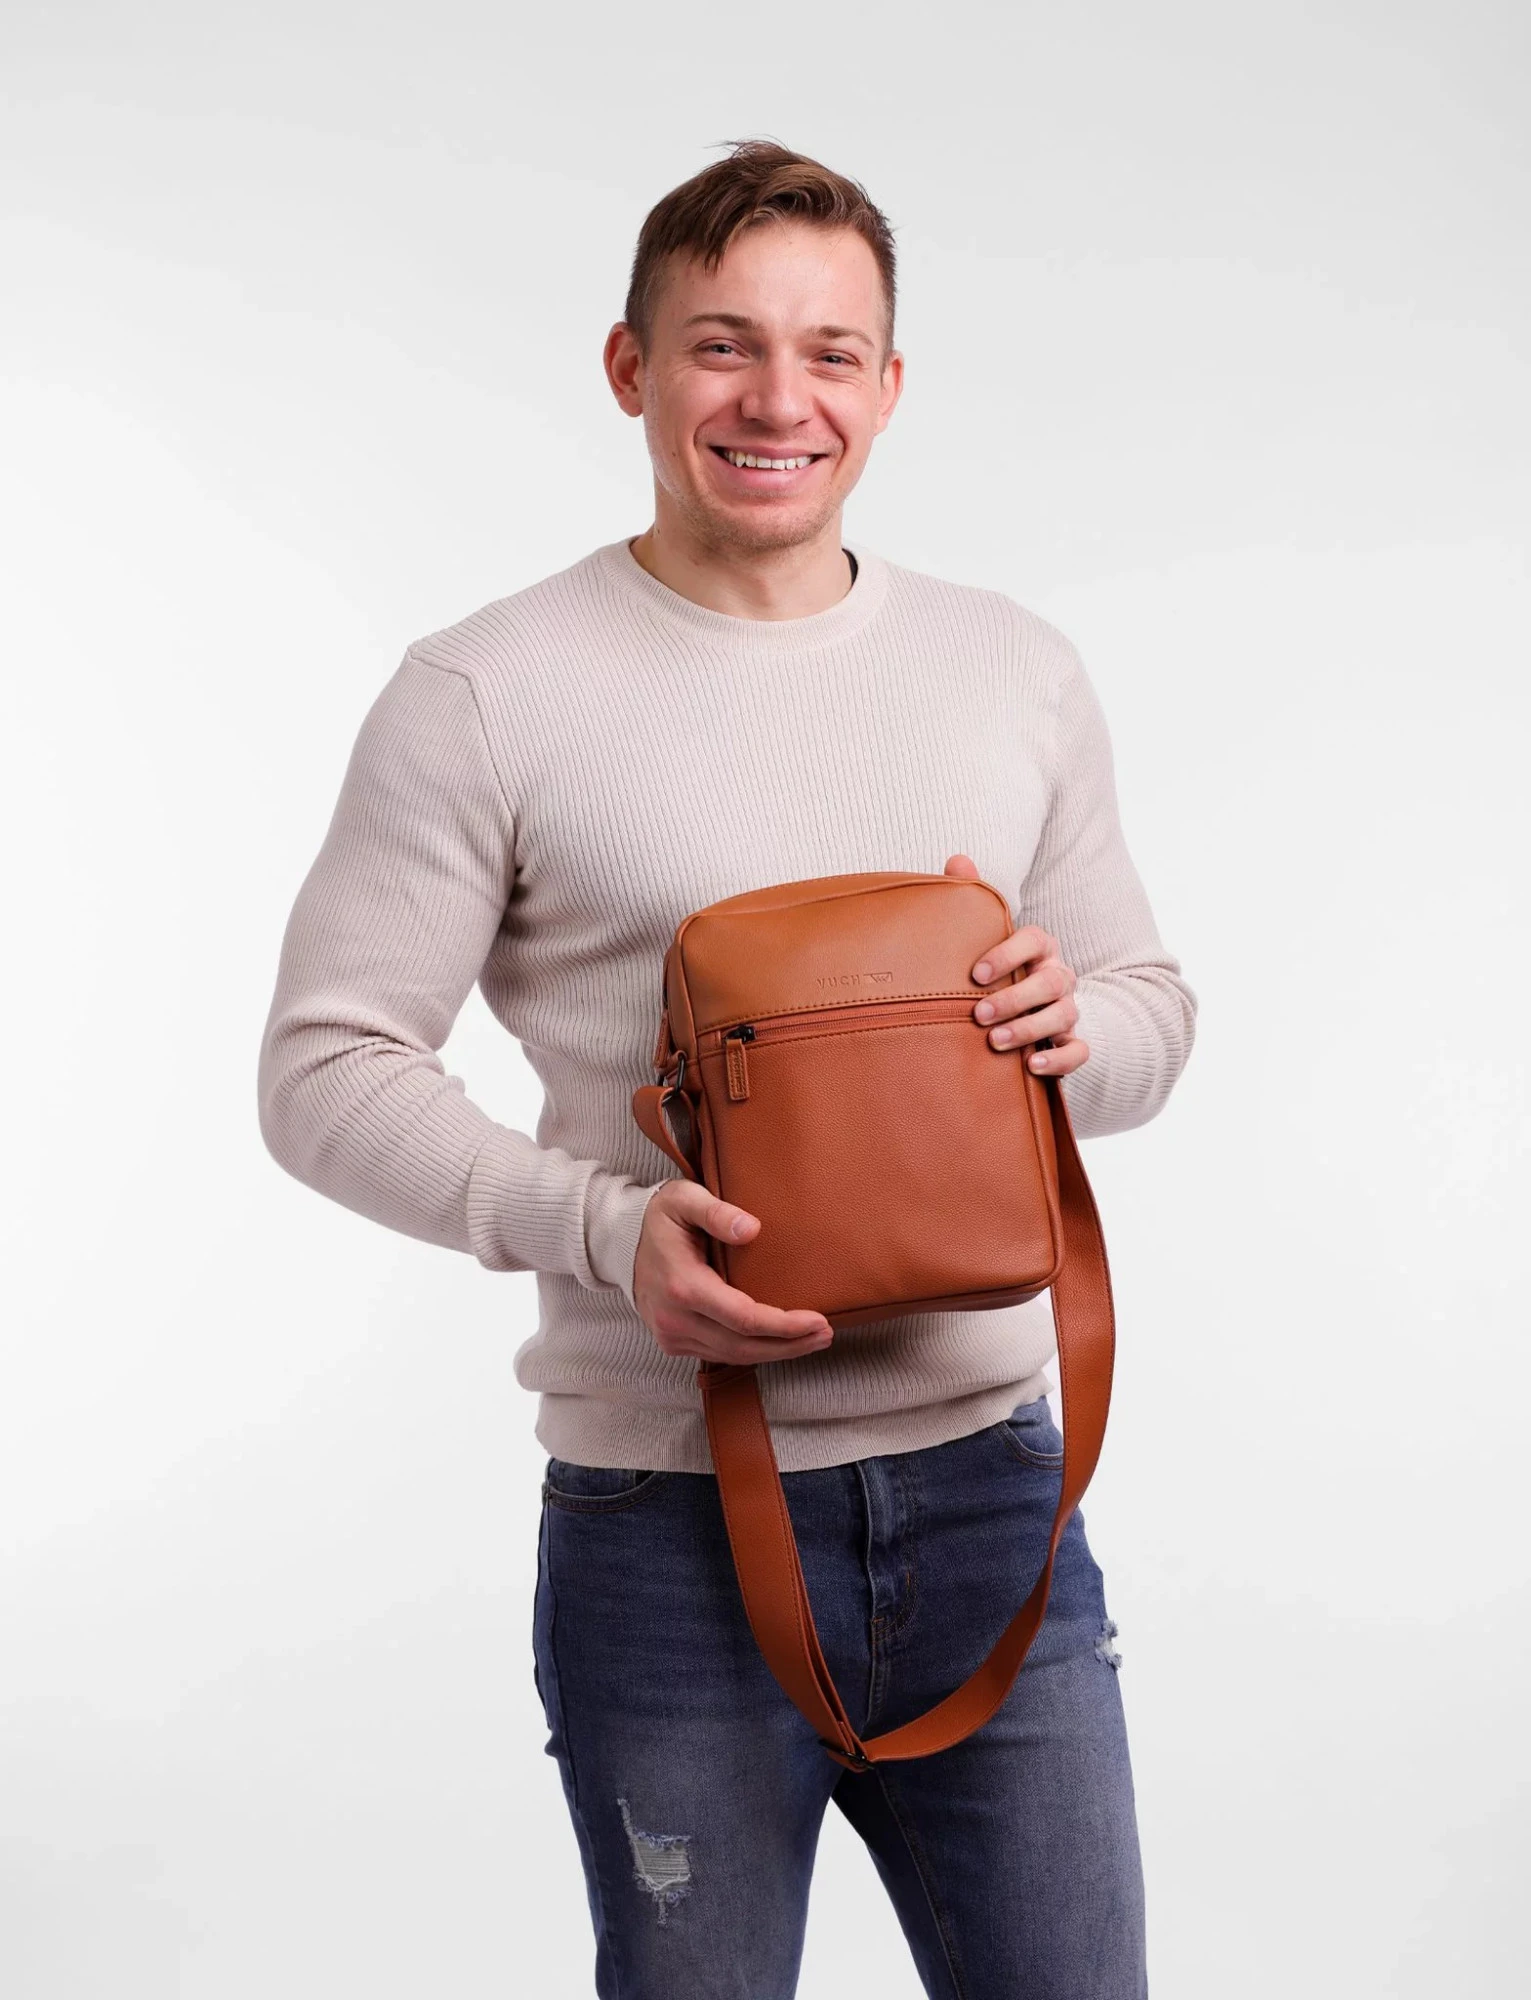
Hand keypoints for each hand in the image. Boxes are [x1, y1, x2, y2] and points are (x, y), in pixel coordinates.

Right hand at [632, 1181, 834, 1365]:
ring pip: (732, 1357)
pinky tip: (776, 1343)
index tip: (818, 1320)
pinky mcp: (672, 1342)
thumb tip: (751, 1229)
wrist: (620, 1242)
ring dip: (775, 1352)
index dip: (784, 1325)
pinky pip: (718, 1354)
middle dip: (789, 1345)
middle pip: (743, 1347)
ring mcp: (671, 1334)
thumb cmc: (660, 1216)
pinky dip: (751, 1351)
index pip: (744, 1318)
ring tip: (811, 1340)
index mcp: (684, 1286)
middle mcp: (676, 1318)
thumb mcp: (685, 1199)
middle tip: (826, 1335)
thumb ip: (717, 1212)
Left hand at [943, 853, 1089, 1077]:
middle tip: (978, 1013)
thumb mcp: (985, 935)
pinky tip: (1032, 1066)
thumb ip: (972, 896)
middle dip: (1014, 999)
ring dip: (1029, 1029)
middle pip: (1050, 983)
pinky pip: (1078, 1051)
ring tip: (995, 1042)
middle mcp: (1058, 975)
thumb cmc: (999, 968)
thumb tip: (957, 859)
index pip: (1033, 940)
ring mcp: (1068, 1010)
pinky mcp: (1072, 1042)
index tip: (974, 974)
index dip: (1006, 955)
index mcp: (1039, 946)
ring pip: (1064, 1016)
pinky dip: (1060, 1060)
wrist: (1028, 1010)